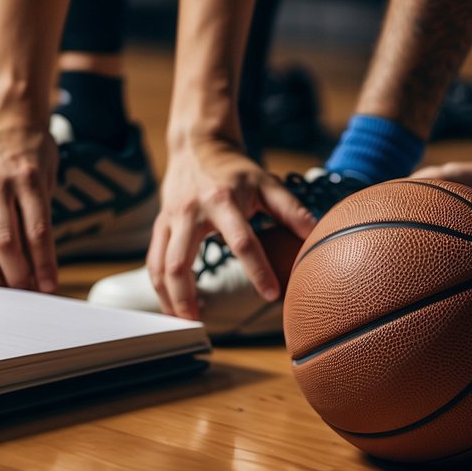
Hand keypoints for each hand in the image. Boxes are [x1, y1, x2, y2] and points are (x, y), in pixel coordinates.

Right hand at [147, 139, 315, 319]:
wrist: (197, 145)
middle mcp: (190, 212)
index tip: (271, 295)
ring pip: (159, 266)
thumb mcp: (266, 183)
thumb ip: (291, 209)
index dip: (257, 270)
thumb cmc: (235, 169)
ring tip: (182, 321)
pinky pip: (153, 260)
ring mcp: (170, 219)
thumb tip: (317, 235)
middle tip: (200, 325)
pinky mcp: (159, 224)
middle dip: (186, 297)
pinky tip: (171, 304)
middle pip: (180, 263)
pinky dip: (159, 286)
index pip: (240, 241)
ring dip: (167, 297)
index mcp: (222, 202)